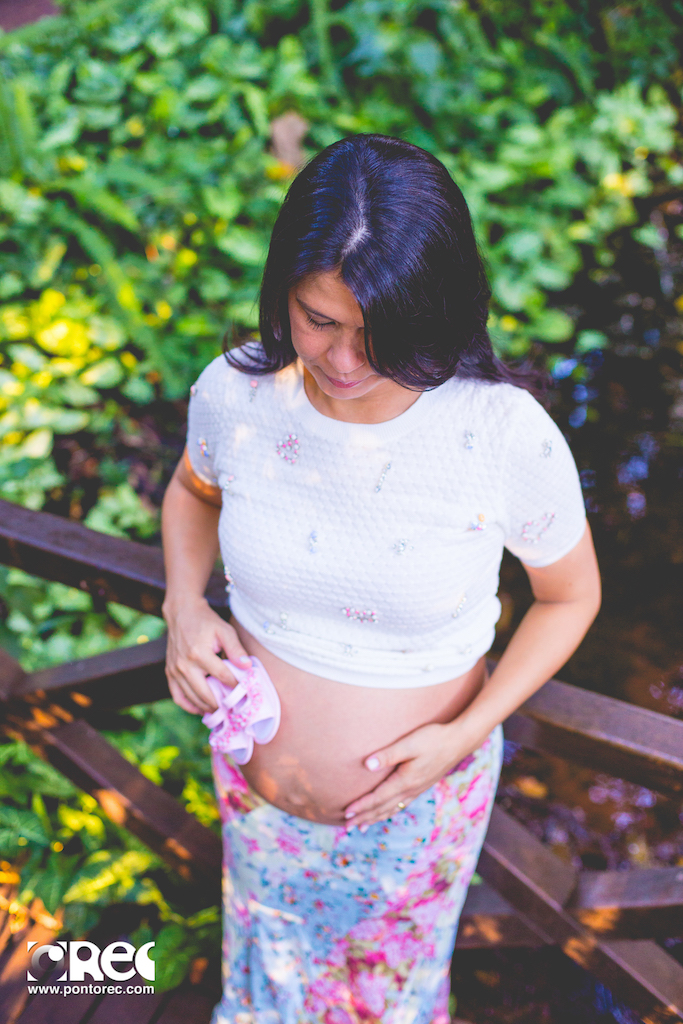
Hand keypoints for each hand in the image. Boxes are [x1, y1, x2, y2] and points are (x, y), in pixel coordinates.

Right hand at [162, 595, 250, 715]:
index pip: (222, 676)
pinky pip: (178, 697)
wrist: (182, 613)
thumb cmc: (206, 621)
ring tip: (221, 710)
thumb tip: (247, 667)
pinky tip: (202, 709)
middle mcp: (184, 665)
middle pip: (206, 693)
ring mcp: (174, 671)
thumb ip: (236, 649)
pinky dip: (190, 706)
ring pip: (192, 698)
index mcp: (199, 653)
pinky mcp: (169, 673)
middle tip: (234, 708)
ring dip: (207, 707)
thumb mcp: (224, 630)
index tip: (245, 690)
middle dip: (221, 703)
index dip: (235, 685)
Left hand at [342, 720, 476, 830]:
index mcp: (405, 781)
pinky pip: (401, 804)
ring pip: (392, 809)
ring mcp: (417, 789)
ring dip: (375, 817)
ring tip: (362, 826)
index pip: (378, 798)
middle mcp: (411, 789)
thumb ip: (388, 754)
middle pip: (383, 808)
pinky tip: (386, 811)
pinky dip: (389, 811)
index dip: (361, 806)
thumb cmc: (433, 739)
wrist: (459, 741)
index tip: (346, 813)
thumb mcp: (410, 743)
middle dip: (364, 817)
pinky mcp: (422, 785)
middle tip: (347, 826)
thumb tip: (367, 765)